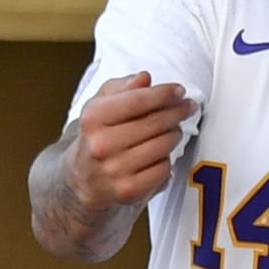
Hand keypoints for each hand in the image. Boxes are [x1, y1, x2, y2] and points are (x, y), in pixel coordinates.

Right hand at [70, 72, 195, 212]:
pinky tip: (159, 155)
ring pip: (163, 145)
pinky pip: (164, 169)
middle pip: (155, 122)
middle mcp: (102, 144)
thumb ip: (121, 88)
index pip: (138, 100)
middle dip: (176, 112)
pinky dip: (166, 160)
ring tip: (171, 130)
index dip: (164, 94)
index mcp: (93, 118)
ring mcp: (115, 170)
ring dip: (174, 134)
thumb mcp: (99, 106)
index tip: (179, 91)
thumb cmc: (96, 138)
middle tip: (186, 107)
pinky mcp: (129, 190)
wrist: (81, 181)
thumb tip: (144, 78)